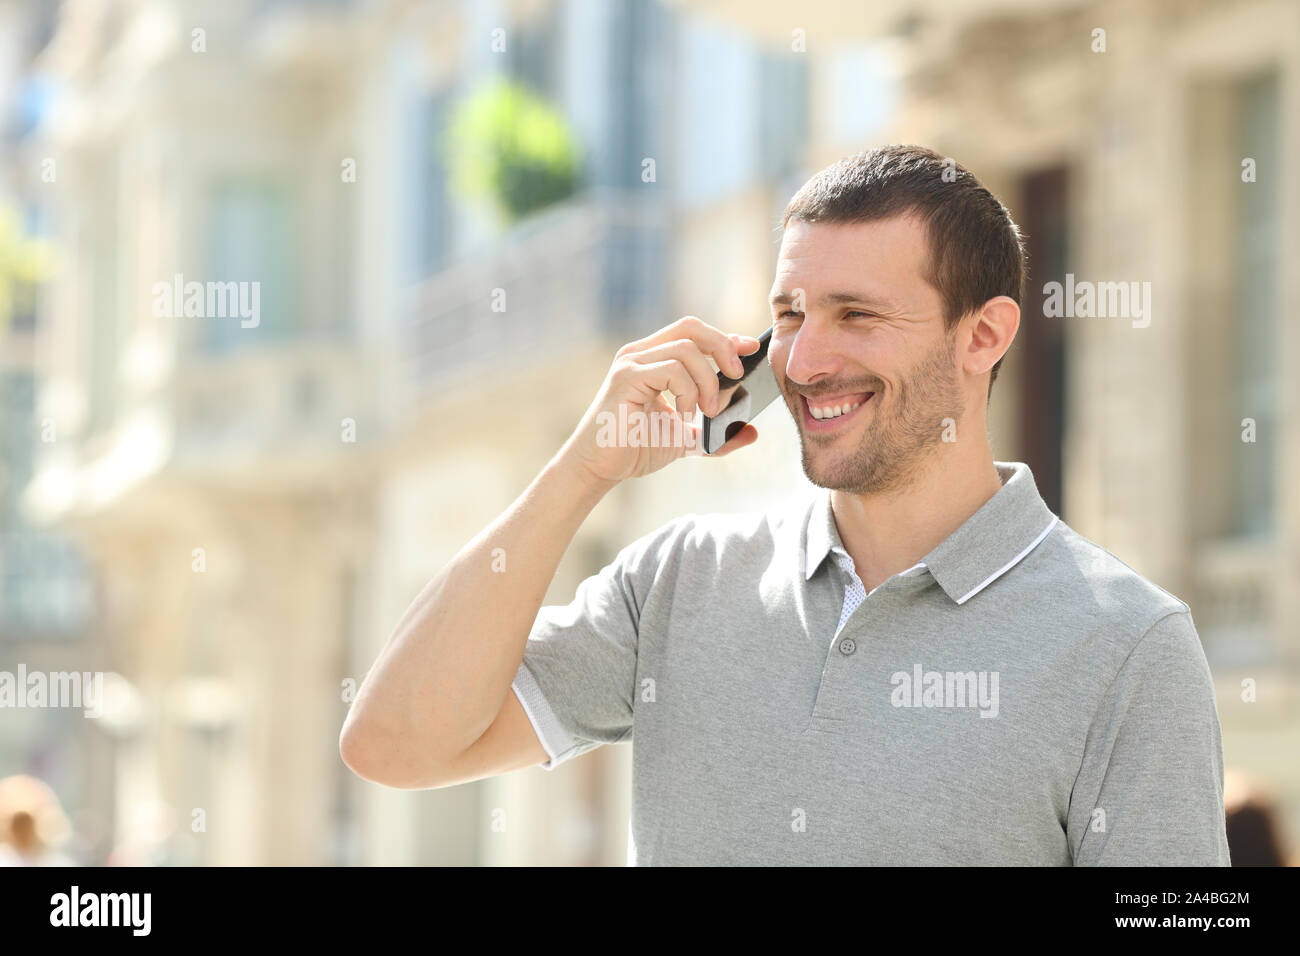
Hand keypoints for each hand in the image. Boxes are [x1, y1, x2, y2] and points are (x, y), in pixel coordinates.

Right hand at [559, 316, 762, 484]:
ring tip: (706, 412)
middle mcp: (640, 354)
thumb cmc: (635, 449)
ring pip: (686, 350)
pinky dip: (688, 391)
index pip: (694, 333)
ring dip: (707, 382)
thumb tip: (752, 432)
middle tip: (737, 376)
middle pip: (691, 327)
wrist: (600, 469)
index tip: (750, 350)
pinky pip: (671, 369)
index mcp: (653, 359)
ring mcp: (631, 363)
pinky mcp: (625, 378)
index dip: (725, 337)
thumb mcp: (687, 440)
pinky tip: (685, 416)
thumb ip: (717, 434)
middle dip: (722, 347)